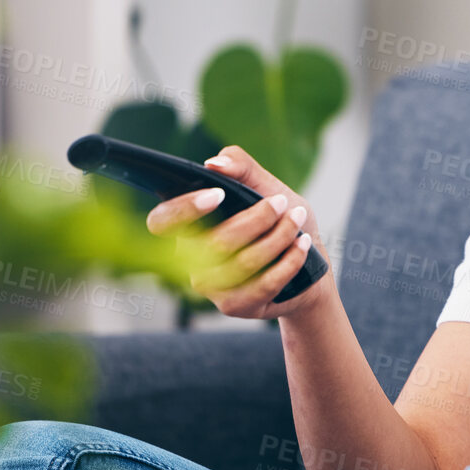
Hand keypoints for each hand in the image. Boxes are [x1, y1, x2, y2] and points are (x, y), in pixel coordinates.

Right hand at [144, 144, 336, 319]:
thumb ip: (241, 168)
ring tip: (298, 219)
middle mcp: (190, 258)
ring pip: (241, 263)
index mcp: (188, 225)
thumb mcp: (265, 186)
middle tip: (281, 203)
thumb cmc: (279, 220)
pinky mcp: (233, 305)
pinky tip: (303, 244)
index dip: (184, 209)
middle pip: (214, 242)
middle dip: (256, 218)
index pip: (162, 221)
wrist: (308, 264)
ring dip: (277, 237)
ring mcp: (209, 285)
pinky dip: (288, 261)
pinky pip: (262, 284)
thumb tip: (213, 163)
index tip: (219, 194)